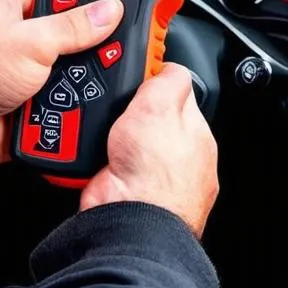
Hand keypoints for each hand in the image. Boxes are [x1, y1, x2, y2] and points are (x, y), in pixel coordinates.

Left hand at [0, 0, 123, 179]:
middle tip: (102, 49)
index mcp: (8, 0)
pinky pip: (64, 96)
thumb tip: (108, 10)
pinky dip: (71, 102)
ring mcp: (23, 65)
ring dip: (78, 78)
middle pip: (70, 30)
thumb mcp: (29, 41)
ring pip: (71, 66)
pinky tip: (75, 104)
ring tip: (84, 80)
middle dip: (86, 45)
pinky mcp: (30, 96)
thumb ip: (74, 26)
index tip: (114, 6)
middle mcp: (15, 30)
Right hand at [79, 63, 218, 237]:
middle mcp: (176, 160)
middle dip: (128, 109)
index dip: (154, 81)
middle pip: (146, 117)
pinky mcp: (121, 190)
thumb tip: (168, 66)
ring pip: (122, 139)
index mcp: (195, 136)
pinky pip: (102, 160)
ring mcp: (148, 177)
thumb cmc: (154, 173)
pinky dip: (93, 153)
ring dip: (108, 131)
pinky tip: (92, 149)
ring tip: (101, 128)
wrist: (127, 221)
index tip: (136, 73)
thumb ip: (170, 79)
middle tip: (114, 104)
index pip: (176, 95)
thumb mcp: (164, 104)